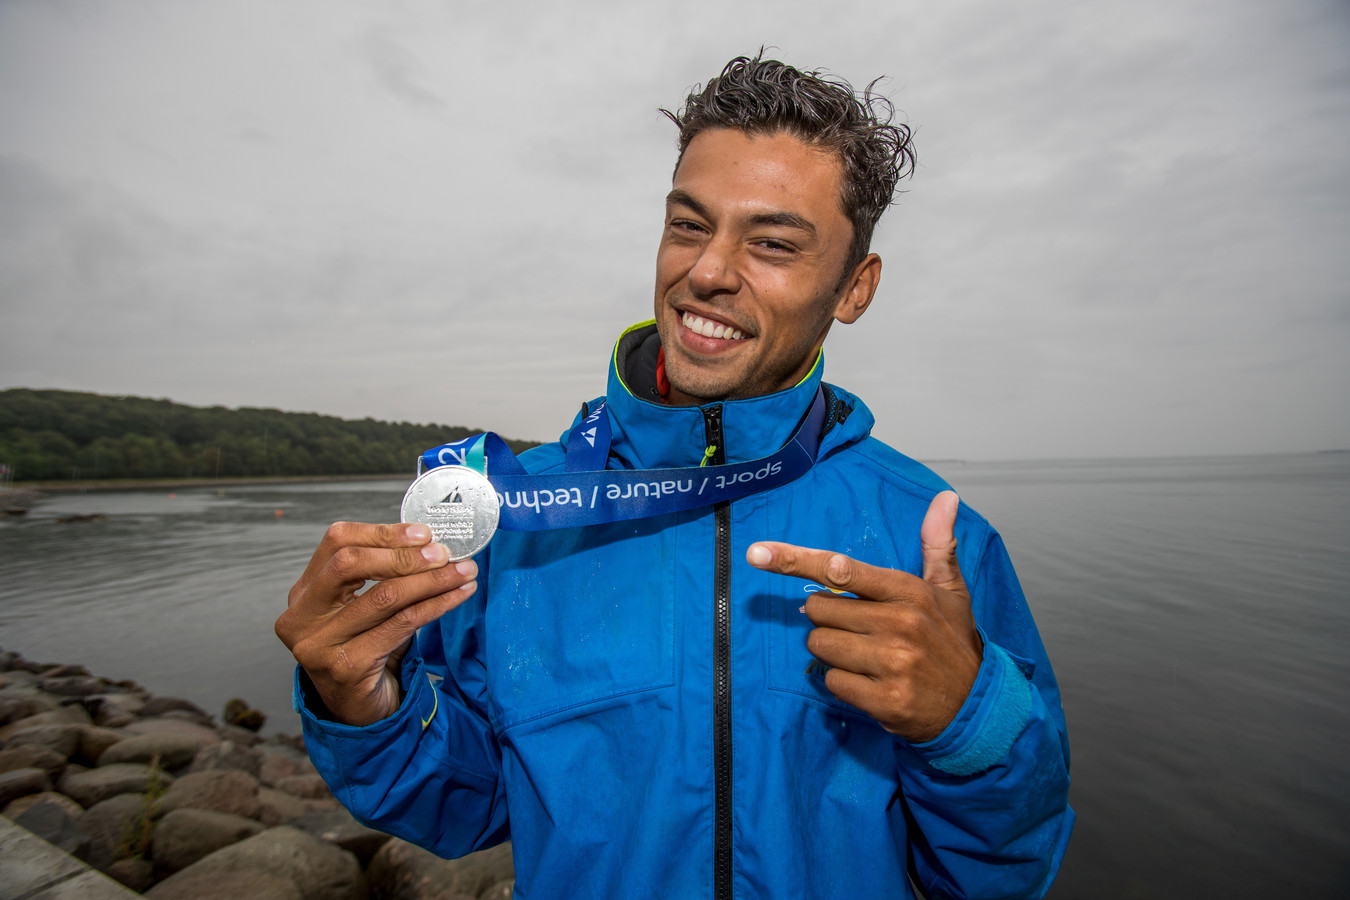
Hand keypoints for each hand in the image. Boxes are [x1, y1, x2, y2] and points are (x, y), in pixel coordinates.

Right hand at [274, 522, 478, 726]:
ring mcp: (319, 645)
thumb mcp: (365, 610)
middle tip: (444, 553)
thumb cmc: (367, 651)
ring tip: (464, 572)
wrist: (360, 713)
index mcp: (303, 594)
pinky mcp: (347, 666)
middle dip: (404, 555)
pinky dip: (437, 606)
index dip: (381, 532)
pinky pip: (402, 624)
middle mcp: (302, 618)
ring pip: (384, 596)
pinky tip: (459, 596)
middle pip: (350, 564)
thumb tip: (430, 542)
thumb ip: (382, 576)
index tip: (422, 533)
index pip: (335, 543)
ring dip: (432, 580)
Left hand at [746, 491, 980, 741]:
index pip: (841, 569)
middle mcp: (899, 623)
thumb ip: (937, 543)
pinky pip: (832, 681)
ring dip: (833, 652)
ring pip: (820, 645)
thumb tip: (946, 496)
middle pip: (818, 609)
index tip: (758, 554)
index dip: (795, 560)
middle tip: (859, 629)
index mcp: (909, 591)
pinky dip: (843, 682)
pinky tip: (871, 682)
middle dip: (828, 619)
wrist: (977, 706)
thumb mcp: (951, 590)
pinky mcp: (885, 700)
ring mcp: (892, 662)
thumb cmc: (953, 641)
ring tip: (867, 656)